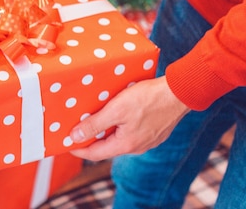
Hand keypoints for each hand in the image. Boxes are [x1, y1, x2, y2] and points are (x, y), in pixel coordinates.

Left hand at [69, 76, 189, 160]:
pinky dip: (119, 126)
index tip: (65, 143)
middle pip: (107, 146)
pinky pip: (131, 132)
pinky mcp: (155, 132)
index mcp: (126, 145)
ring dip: (106, 131)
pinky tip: (116, 114)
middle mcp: (137, 147)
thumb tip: (75, 137)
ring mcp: (148, 140)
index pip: (95, 153)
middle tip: (76, 128)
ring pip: (120, 139)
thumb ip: (94, 124)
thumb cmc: (148, 98)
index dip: (78, 148)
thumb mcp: (116, 109)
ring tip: (94, 119)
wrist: (179, 92)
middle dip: (91, 138)